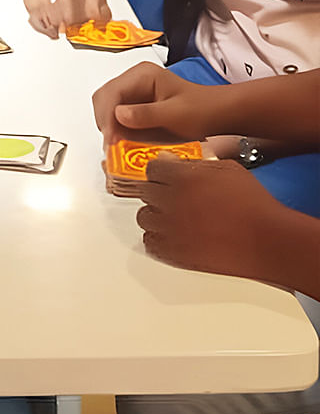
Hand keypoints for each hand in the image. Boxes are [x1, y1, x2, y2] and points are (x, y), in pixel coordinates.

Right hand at [92, 62, 217, 146]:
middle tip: (112, 145)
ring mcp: (132, 91)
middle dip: (105, 121)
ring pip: (106, 107)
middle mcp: (133, 79)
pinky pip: (115, 115)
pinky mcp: (133, 104)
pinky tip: (122, 141)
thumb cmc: (201, 110)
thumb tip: (117, 115)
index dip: (108, 116)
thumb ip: (146, 115)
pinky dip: (115, 129)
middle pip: (104, 98)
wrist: (216, 113)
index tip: (111, 139)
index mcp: (142, 74)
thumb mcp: (176, 115)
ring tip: (117, 145)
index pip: (113, 93)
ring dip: (108, 126)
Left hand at [136, 156, 283, 281]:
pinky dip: (157, 238)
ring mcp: (170, 228)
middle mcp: (171, 201)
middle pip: (145, 191)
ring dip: (155, 215)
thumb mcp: (227, 169)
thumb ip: (195, 163)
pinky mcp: (174, 253)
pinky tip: (171, 235)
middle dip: (158, 191)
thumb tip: (172, 161)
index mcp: (182, 177)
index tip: (164, 176)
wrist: (268, 241)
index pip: (153, 168)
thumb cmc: (254, 206)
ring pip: (144, 217)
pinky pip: (150, 243)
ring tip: (172, 216)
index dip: (160, 171)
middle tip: (171, 196)